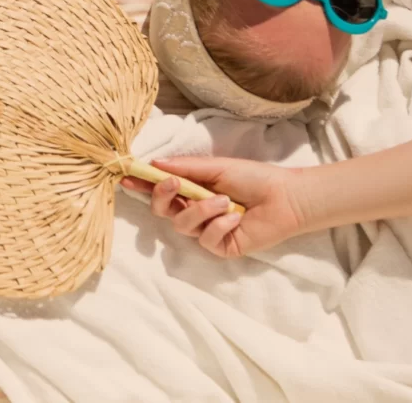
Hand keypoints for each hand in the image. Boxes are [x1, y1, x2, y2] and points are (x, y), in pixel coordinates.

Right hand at [120, 157, 306, 257]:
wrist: (286, 198)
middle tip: (175, 184)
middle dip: (163, 196)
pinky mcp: (220, 247)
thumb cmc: (254, 178)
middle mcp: (195, 211)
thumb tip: (155, 164)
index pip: (161, 189)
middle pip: (162, 211)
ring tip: (225, 201)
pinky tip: (236, 217)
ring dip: (201, 210)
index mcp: (192, 190)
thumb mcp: (216, 167)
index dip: (142, 185)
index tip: (126, 177)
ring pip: (182, 225)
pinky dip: (219, 225)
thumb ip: (185, 168)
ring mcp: (206, 231)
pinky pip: (206, 239)